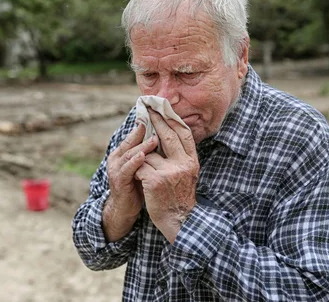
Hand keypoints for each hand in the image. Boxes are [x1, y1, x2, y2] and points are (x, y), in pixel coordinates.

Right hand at [103, 124, 157, 241]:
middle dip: (144, 130)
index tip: (159, 114)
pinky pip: (127, 169)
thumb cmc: (137, 185)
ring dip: (142, 146)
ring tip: (154, 139)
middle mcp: (117, 157)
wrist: (125, 209)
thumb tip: (164, 135)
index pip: (136, 134)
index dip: (147, 124)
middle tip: (157, 121)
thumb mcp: (144, 165)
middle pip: (132, 140)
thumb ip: (149, 152)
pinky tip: (143, 157)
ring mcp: (116, 169)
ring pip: (129, 153)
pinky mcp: (118, 181)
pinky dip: (135, 162)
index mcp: (123, 151)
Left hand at [135, 109, 198, 242]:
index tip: (163, 108)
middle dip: (155, 120)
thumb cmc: (179, 196)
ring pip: (148, 153)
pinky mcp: (155, 180)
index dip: (173, 119)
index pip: (184, 133)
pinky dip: (137, 170)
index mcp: (192, 161)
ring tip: (144, 169)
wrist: (179, 221)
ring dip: (142, 157)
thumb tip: (167, 134)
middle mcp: (183, 164)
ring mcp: (169, 172)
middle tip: (147, 109)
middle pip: (167, 135)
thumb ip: (180, 156)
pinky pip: (140, 166)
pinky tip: (139, 178)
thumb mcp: (187, 174)